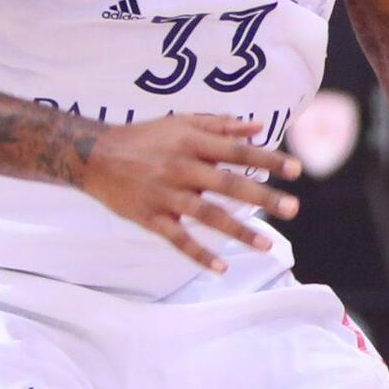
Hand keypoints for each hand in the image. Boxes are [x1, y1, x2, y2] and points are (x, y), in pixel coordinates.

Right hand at [82, 114, 301, 271]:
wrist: (92, 155)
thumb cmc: (145, 137)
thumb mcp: (182, 122)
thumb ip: (221, 125)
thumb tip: (259, 126)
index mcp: (192, 142)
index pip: (237, 151)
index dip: (267, 159)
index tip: (296, 170)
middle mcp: (181, 168)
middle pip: (227, 183)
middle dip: (262, 196)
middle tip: (293, 208)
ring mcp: (165, 195)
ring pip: (207, 215)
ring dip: (239, 230)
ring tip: (267, 244)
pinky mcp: (150, 217)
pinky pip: (178, 239)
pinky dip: (198, 254)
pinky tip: (222, 266)